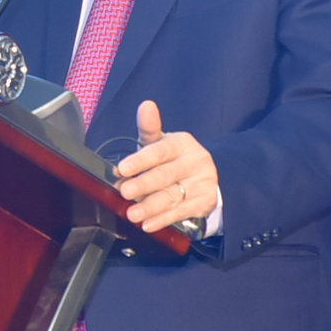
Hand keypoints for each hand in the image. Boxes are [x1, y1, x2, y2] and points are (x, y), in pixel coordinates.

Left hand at [113, 100, 218, 234]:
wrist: (208, 175)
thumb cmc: (175, 158)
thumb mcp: (163, 142)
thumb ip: (149, 128)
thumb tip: (146, 106)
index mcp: (182, 144)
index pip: (160, 151)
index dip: (140, 160)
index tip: (122, 168)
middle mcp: (195, 162)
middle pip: (165, 176)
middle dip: (143, 185)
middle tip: (124, 191)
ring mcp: (201, 184)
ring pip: (172, 197)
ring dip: (150, 207)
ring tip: (132, 213)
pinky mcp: (204, 203)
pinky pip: (180, 213)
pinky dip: (162, 220)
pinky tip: (148, 224)